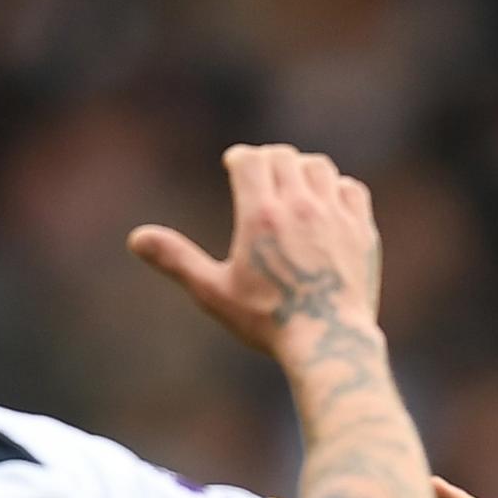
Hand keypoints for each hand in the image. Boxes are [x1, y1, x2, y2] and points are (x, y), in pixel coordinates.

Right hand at [129, 144, 382, 359]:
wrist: (327, 341)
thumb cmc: (266, 322)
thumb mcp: (213, 292)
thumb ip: (176, 260)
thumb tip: (135, 238)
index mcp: (261, 215)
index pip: (250, 159)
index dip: (239, 158)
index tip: (233, 165)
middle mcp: (300, 206)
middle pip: (283, 156)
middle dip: (268, 160)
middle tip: (260, 174)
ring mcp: (335, 216)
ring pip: (318, 167)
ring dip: (301, 169)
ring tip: (291, 185)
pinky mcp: (361, 231)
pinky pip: (350, 189)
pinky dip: (335, 188)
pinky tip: (325, 202)